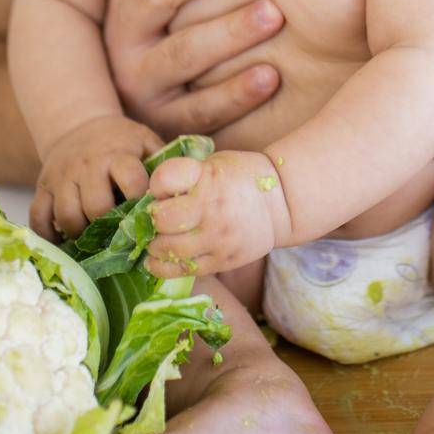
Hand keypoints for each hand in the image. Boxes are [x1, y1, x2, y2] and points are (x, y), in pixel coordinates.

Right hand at [31, 115, 162, 240]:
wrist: (79, 125)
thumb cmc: (121, 141)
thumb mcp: (145, 141)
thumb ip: (163, 164)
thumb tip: (188, 192)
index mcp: (117, 154)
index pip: (131, 180)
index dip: (141, 200)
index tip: (148, 216)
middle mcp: (87, 165)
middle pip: (95, 205)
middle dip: (108, 226)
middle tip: (118, 237)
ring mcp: (62, 177)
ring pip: (66, 215)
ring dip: (80, 234)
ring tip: (93, 241)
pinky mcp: (42, 186)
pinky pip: (38, 216)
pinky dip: (47, 235)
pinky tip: (61, 243)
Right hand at [100, 0, 284, 132]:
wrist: (188, 110)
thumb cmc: (213, 11)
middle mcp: (123, 33)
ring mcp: (143, 81)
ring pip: (180, 53)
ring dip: (228, 31)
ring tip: (274, 12)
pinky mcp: (171, 123)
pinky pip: (202, 112)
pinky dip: (237, 93)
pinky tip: (272, 75)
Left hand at [142, 150, 287, 277]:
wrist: (282, 203)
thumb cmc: (242, 178)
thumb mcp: (215, 164)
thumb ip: (186, 175)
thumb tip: (151, 195)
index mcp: (208, 178)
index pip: (164, 179)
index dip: (156, 185)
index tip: (160, 191)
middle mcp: (212, 208)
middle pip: (162, 218)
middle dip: (151, 219)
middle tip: (154, 220)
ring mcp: (218, 237)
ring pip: (169, 248)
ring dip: (154, 246)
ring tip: (155, 241)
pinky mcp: (222, 260)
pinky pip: (185, 270)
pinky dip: (163, 267)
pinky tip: (156, 261)